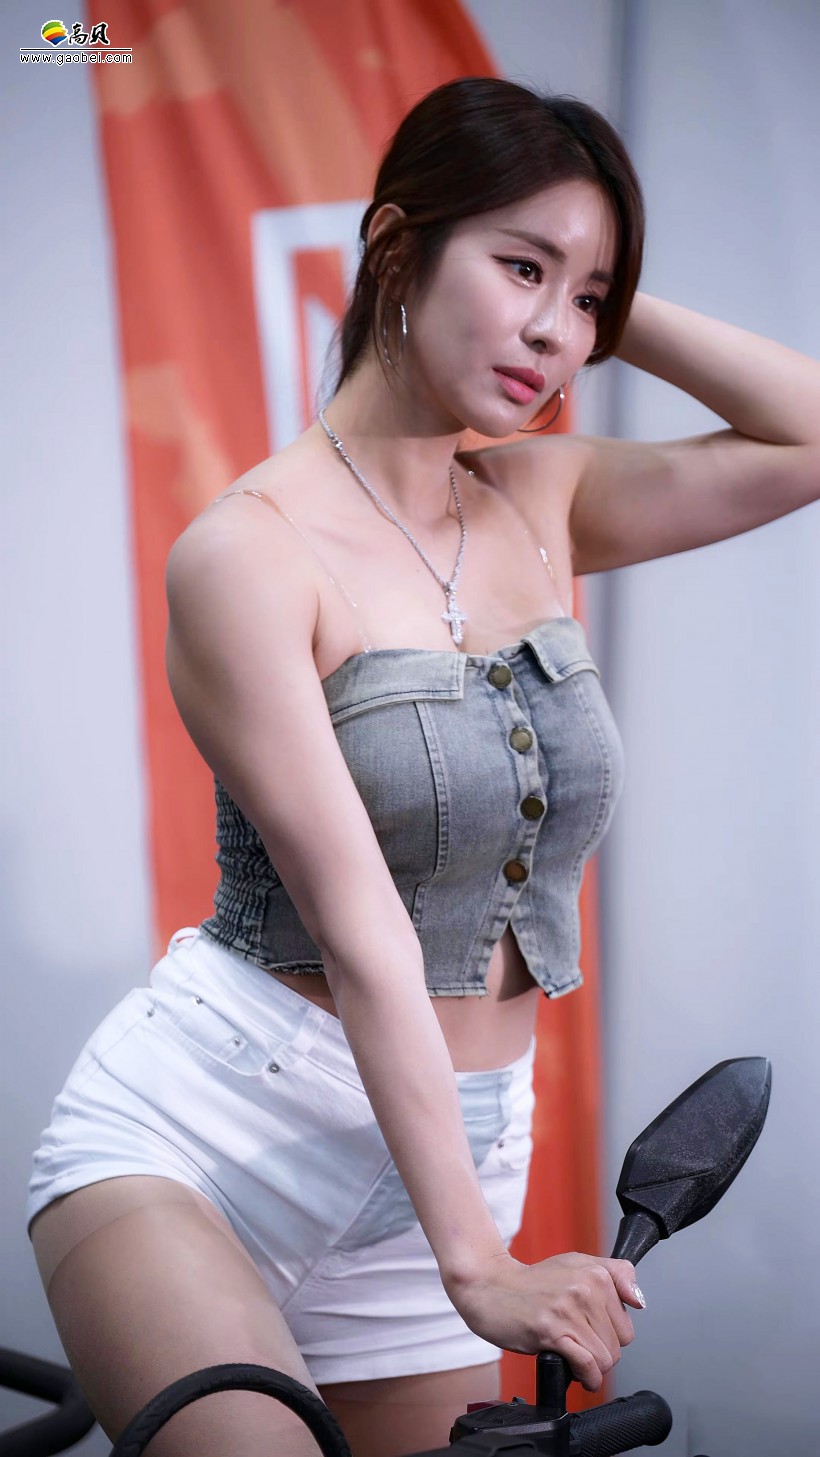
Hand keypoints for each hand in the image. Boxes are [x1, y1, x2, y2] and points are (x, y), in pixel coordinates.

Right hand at [445, 1250, 643, 1391]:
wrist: (489, 1287)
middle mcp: (585, 1288)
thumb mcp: (575, 1264)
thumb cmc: (532, 1282)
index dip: (610, 1334)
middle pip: (619, 1344)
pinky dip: (586, 1378)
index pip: (627, 1323)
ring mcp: (568, 1310)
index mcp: (595, 1273)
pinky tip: (577, 1375)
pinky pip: (587, 1364)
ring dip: (592, 1368)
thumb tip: (639, 1301)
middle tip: (578, 1345)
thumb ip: (614, 1275)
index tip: (593, 1333)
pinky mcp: (551, 1331)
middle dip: (601, 1352)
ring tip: (574, 1357)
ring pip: (605, 1358)